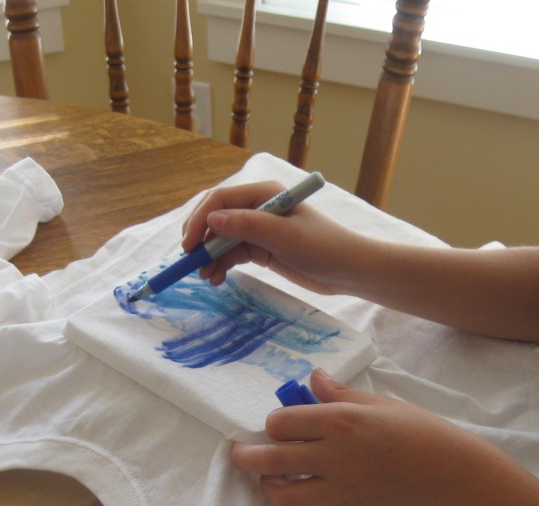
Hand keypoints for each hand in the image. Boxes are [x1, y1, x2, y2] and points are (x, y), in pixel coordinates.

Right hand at [181, 181, 372, 296]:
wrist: (349, 270)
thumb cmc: (322, 247)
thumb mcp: (284, 236)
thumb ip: (247, 226)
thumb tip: (211, 220)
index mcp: (264, 193)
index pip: (220, 200)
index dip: (200, 220)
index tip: (189, 246)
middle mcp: (258, 207)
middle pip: (216, 218)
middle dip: (201, 240)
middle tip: (191, 263)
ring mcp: (259, 229)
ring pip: (222, 239)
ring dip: (209, 256)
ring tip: (206, 277)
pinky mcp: (261, 249)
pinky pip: (232, 254)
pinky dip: (221, 264)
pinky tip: (216, 278)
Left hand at [231, 369, 522, 505]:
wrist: (452, 474)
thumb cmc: (419, 431)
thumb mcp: (378, 403)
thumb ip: (339, 393)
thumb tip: (312, 377)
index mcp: (340, 421)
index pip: (281, 422)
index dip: (273, 422)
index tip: (278, 424)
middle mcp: (333, 455)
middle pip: (269, 459)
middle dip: (246, 456)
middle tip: (240, 454)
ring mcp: (339, 488)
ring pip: (281, 495)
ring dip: (268, 486)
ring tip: (270, 479)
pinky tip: (301, 497)